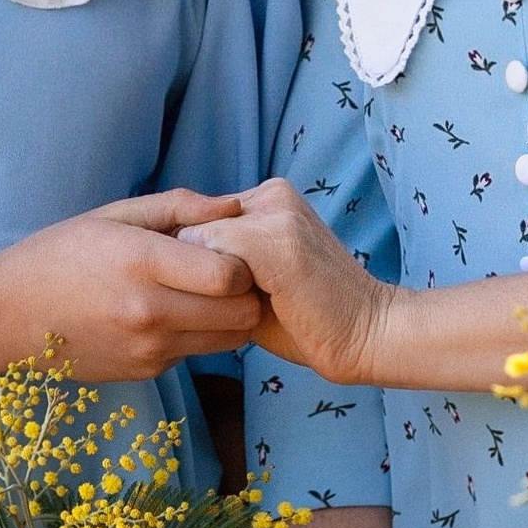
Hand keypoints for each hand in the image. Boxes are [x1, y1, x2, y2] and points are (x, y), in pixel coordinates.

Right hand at [0, 192, 265, 382]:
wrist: (6, 317)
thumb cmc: (60, 255)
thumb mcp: (114, 214)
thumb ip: (179, 207)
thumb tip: (234, 204)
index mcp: (143, 263)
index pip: (231, 276)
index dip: (241, 261)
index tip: (225, 247)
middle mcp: (150, 314)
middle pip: (242, 315)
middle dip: (245, 293)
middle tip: (225, 272)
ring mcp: (150, 349)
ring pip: (229, 340)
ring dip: (227, 317)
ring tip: (201, 293)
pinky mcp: (146, 371)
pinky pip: (196, 352)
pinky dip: (196, 334)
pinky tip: (168, 314)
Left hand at [182, 181, 393, 387]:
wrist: (366, 334)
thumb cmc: (306, 321)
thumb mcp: (254, 283)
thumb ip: (218, 265)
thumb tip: (161, 271)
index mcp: (270, 198)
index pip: (198, 220)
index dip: (185, 263)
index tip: (191, 296)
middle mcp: (273, 193)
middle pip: (191, 226)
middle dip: (187, 269)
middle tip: (202, 307)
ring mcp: (277, 211)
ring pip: (198, 241)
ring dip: (198, 283)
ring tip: (222, 313)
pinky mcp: (277, 238)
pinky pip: (212, 253)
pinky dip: (211, 288)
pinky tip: (236, 314)